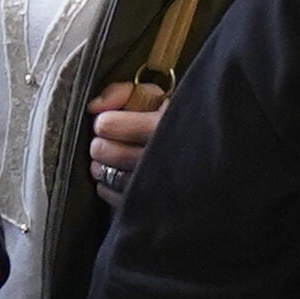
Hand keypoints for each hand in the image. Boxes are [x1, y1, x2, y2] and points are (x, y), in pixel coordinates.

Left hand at [84, 81, 165, 199]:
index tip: (109, 121)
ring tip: (111, 158)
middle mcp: (161, 157)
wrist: (205, 155)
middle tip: (107, 141)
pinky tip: (119, 176)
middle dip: (101, 143)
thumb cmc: (175, 121)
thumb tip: (94, 107)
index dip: (104, 121)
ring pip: (106, 174)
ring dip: (102, 165)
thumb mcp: (155, 97)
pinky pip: (112, 197)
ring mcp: (156, 185)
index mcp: (164, 124)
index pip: (108, 124)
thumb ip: (122, 93)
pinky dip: (109, 186)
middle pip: (103, 150)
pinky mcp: (150, 205)